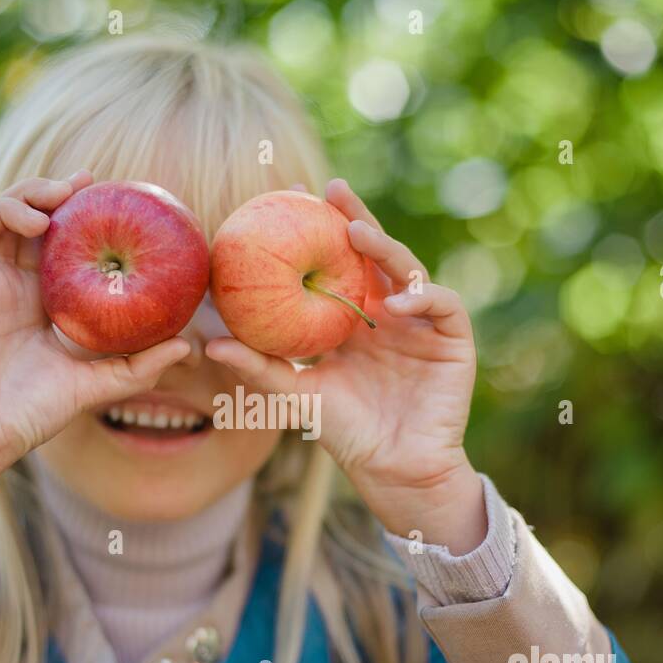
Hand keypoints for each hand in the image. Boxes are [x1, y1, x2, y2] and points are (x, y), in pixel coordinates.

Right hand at [0, 170, 189, 476]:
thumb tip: (187, 346)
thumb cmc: (30, 416)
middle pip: (16, 214)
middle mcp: (1, 282)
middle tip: (72, 191)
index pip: (52, 235)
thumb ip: (137, 367)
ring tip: (37, 222)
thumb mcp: (93, 386)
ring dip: (5, 207)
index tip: (100, 189)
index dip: (70, 205)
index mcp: (36, 295)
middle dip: (40, 191)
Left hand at [206, 178, 484, 552]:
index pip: (338, 263)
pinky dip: (421, 298)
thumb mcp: (298, 396)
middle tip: (332, 191)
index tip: (290, 198)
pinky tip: (394, 304)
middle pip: (375, 253)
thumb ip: (260, 368)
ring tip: (357, 235)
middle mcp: (390, 311)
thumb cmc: (346, 433)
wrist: (394, 470)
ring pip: (409, 269)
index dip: (320, 230)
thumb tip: (208, 341)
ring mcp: (423, 322)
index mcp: (356, 317)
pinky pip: (443, 305)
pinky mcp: (454, 340)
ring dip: (385, 249)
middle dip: (356, 217)